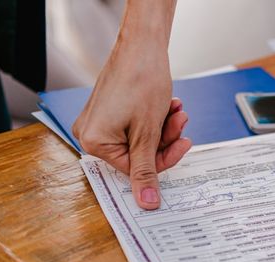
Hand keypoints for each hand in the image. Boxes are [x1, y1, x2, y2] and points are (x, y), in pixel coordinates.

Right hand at [73, 38, 190, 209]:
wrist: (142, 44)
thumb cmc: (141, 80)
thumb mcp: (148, 132)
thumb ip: (147, 170)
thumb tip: (147, 204)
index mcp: (94, 142)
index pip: (134, 168)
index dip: (164, 158)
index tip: (184, 144)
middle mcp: (90, 133)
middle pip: (138, 153)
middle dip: (164, 138)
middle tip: (181, 121)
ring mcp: (99, 121)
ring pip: (141, 139)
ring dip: (164, 128)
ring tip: (176, 109)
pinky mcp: (110, 111)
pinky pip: (136, 126)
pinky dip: (155, 119)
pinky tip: (169, 105)